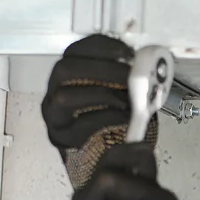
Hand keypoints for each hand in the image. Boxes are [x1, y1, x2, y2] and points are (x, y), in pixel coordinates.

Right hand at [41, 34, 157, 189]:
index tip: (126, 52)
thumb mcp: (115, 90)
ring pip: (64, 97)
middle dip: (101, 69)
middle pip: (65, 70)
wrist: (104, 153)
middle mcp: (53, 91)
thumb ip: (122, 76)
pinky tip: (124, 116)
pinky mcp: (61, 137)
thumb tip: (146, 64)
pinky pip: (80, 125)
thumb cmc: (109, 116)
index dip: (100, 46)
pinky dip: (106, 117)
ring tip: (127, 98)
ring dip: (101, 94)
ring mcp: (54, 115)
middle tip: (129, 76)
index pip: (74, 51)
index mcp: (66, 74)